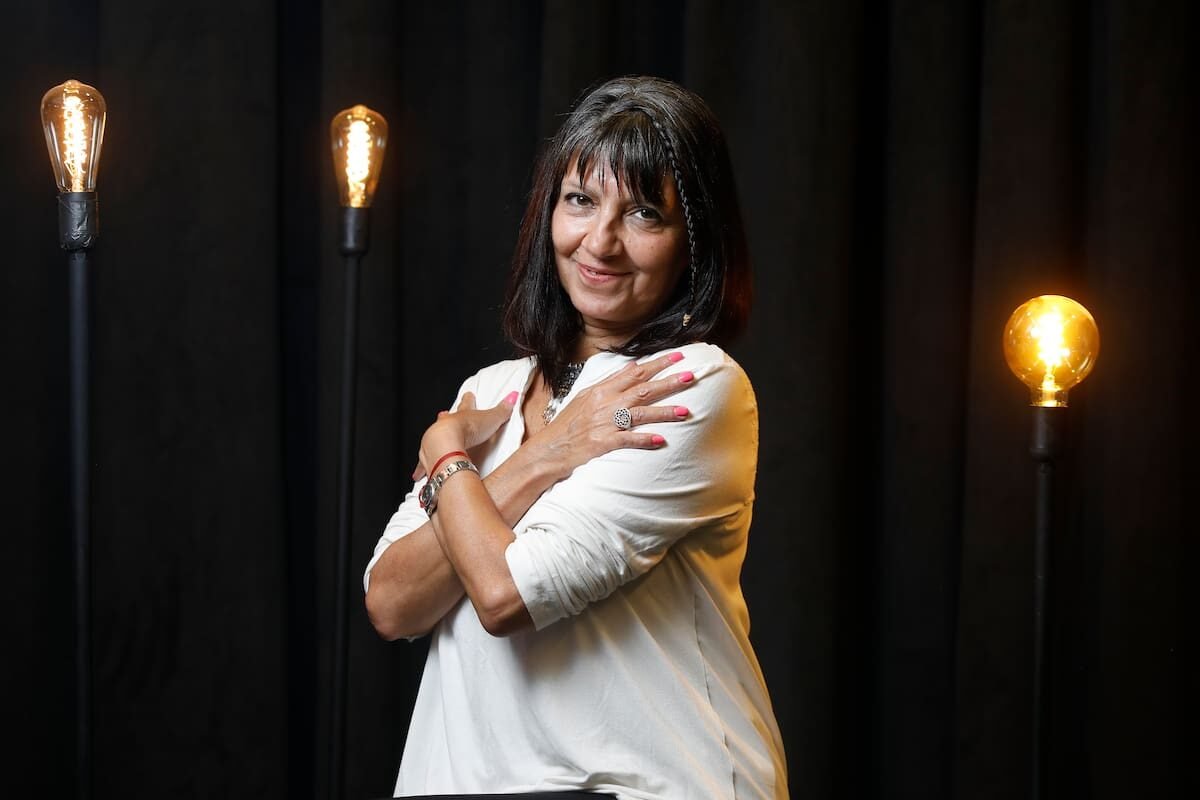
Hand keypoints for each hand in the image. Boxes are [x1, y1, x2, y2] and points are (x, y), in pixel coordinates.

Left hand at [414, 391, 517, 479]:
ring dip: (435, 440)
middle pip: (446, 419)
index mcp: (461, 416)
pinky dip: (422, 469)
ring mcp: (435, 441)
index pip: (466, 405)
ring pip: (433, 438)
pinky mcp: (430, 459)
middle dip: (447, 418)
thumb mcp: (491, 419)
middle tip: (445, 415)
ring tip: (435, 445)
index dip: (468, 400)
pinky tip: (417, 476)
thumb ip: (502, 410)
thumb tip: (512, 397)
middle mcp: (445, 427)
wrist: (448, 443)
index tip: (468, 395)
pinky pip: (425, 464)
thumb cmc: (468, 431)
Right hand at [530, 351, 696, 479]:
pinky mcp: (603, 443)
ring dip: (664, 412)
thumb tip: (632, 366)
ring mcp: (604, 423)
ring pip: (640, 413)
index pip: (634, 372)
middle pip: (642, 389)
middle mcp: (605, 403)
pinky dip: (644, 439)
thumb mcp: (586, 397)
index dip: (657, 363)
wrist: (548, 449)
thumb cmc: (569, 424)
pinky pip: (627, 439)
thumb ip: (610, 382)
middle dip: (668, 382)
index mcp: (601, 390)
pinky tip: (661, 440)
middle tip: (691, 376)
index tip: (678, 356)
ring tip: (685, 411)